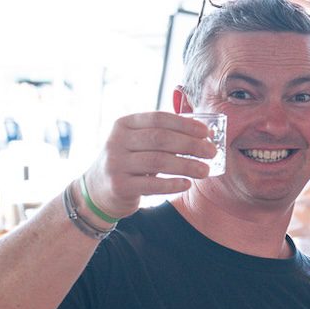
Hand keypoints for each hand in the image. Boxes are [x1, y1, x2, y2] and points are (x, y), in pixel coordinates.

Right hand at [82, 112, 215, 220]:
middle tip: (212, 152)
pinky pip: (150, 185)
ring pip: (157, 161)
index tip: (206, 133)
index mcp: (124, 125)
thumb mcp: (138, 141)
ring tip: (205, 171)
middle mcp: (116, 141)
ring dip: (186, 166)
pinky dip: (172, 184)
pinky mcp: (118, 186)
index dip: (185, 124)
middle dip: (190, 145)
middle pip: (160, 139)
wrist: (97, 190)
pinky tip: (187, 184)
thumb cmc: (130, 162)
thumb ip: (165, 133)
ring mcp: (115, 164)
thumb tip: (206, 131)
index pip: (158, 118)